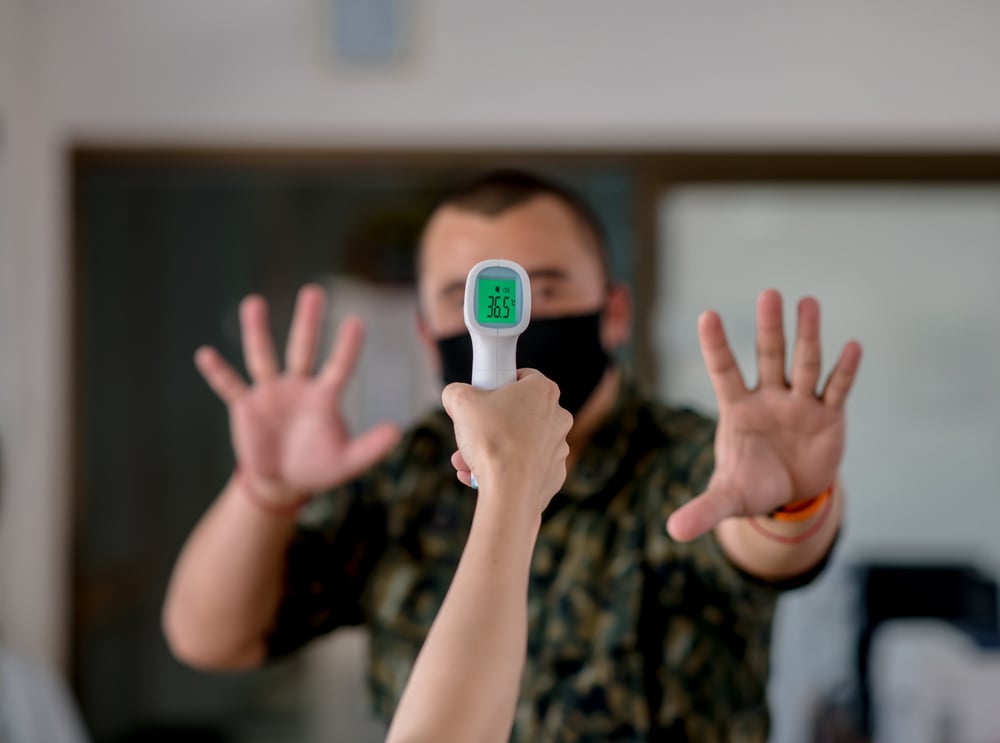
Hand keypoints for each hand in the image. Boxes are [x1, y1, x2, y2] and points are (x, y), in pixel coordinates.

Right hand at [194, 285, 400, 506]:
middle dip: (308, 321)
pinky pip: (230, 386)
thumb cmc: (319, 467)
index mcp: (325, 397)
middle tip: (313, 291)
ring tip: (254, 302)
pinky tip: (205, 355)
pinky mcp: (246, 406)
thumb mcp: (348, 462)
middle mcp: (298, 386)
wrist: (283, 483)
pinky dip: (218, 373)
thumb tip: (397, 432)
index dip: (347, 347)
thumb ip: (371, 447)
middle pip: (303, 348)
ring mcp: (270, 393)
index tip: (357, 322)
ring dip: (257, 331)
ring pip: (263, 357)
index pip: (340, 366)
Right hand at [442, 369, 572, 513]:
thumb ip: (456, 391)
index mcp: (543, 391)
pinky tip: (481, 477)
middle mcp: (558, 417)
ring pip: (519, 443)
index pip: (522, 376)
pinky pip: (526, 467)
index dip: (498, 384)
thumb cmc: (492, 440)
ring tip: (466, 461)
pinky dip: (506, 470)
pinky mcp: (554, 474)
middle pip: (517, 413)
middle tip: (469, 434)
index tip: (482, 398)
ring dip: (492, 449)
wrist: (510, 490)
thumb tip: (455, 395)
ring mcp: (559, 447)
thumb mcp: (461, 401)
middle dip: (489, 424)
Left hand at [667, 289, 861, 541]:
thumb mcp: (727, 499)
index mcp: (738, 410)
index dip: (716, 345)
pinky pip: (837, 390)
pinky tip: (852, 347)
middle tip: (768, 294)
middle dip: (769, 328)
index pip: (724, 371)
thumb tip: (672, 533)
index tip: (706, 315)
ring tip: (808, 302)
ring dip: (807, 336)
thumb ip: (703, 510)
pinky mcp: (828, 417)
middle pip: (768, 356)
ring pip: (803, 364)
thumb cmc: (751, 486)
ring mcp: (799, 404)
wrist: (790, 496)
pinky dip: (845, 371)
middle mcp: (768, 399)